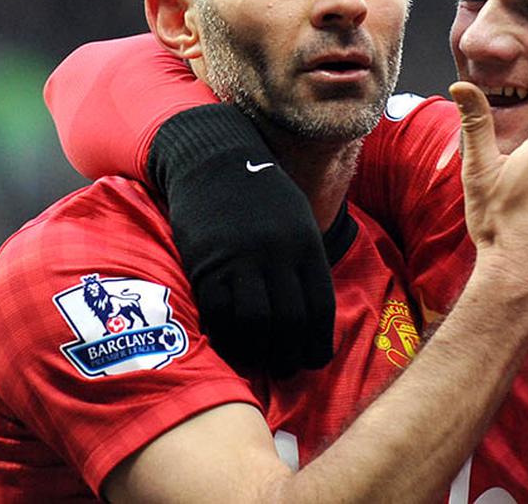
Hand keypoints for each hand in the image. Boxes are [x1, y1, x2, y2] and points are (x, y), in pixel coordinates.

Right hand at [149, 104, 334, 377]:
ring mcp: (241, 258)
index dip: (320, 341)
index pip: (320, 306)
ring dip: (261, 352)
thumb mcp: (296, 218)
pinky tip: (230, 345)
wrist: (213, 159)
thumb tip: (311, 311)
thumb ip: (304, 259)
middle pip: (291, 320)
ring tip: (261, 364)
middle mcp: (277, 253)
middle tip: (288, 369)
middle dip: (293, 354)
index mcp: (305, 243)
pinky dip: (226, 336)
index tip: (316, 359)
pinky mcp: (206, 263)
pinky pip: (219, 312)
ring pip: (257, 322)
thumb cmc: (259, 193)